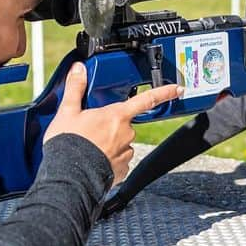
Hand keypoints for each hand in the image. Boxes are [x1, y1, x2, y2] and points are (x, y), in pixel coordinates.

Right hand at [44, 62, 183, 182]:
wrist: (68, 176)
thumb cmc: (68, 143)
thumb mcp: (67, 111)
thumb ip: (75, 88)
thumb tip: (79, 69)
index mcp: (116, 115)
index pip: (146, 100)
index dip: (164, 93)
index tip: (177, 89)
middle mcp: (126, 134)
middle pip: (124, 124)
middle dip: (111, 125)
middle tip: (90, 129)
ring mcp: (125, 153)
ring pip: (121, 143)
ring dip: (109, 143)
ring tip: (88, 147)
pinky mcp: (121, 171)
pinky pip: (118, 161)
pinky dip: (108, 160)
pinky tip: (93, 160)